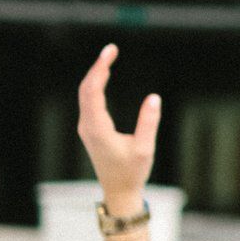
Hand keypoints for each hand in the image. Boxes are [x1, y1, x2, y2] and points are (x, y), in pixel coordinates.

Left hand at [78, 44, 160, 206]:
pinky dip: (95, 85)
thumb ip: (148, 123)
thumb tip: (154, 97)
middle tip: (111, 49)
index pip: (93, 91)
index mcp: (98, 129)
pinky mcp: (90, 130)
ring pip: (85, 94)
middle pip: (85, 89)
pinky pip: (88, 101)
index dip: (100, 69)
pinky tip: (104, 76)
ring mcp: (86, 128)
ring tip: (109, 57)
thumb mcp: (145, 149)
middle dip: (97, 67)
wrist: (119, 192)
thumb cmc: (132, 172)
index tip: (110, 52)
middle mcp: (87, 126)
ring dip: (95, 75)